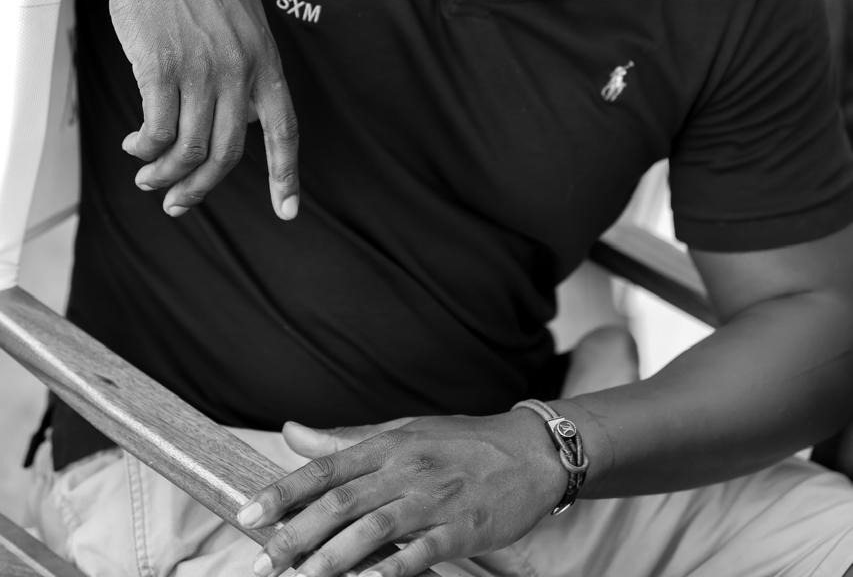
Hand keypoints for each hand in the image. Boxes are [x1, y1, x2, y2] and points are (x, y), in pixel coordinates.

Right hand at [108, 0, 298, 217]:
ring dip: (163, 173)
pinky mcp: (160, 64)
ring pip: (189, 148)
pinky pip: (157, 128)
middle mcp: (239, 68)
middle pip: (228, 153)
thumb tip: (241, 110)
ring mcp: (200, 67)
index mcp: (265, 58)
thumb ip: (248, 63)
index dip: (287, 175)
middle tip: (177, 203)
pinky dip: (144, 146)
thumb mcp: (244, 15)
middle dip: (200, 189)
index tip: (288, 211)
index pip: (284, 128)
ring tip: (147, 176)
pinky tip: (134, 144)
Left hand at [239, 410, 567, 576]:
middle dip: (296, 534)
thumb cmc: (462, 442)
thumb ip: (345, 439)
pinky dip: (391, 569)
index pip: (325, 466)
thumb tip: (290, 432)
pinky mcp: (461, 530)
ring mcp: (433, 500)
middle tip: (262, 562)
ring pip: (373, 528)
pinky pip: (420, 553)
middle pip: (341, 501)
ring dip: (331, 558)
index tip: (248, 515)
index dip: (284, 491)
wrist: (531, 451)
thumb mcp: (403, 431)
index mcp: (388, 443)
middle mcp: (406, 468)